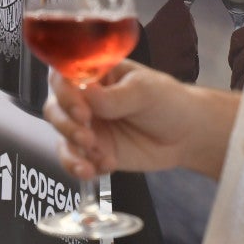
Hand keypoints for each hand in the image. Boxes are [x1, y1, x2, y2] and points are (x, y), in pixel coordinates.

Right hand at [42, 61, 201, 178]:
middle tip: (88, 138)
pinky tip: (104, 167)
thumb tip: (88, 96)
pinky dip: (82, 167)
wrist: (187, 135)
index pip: (63, 77)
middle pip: (55, 109)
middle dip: (66, 125)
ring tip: (94, 161)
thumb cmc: (167, 101)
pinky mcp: (93, 152)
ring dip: (72, 151)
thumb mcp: (145, 91)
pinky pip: (75, 160)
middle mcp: (84, 100)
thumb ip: (116, 96)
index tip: (82, 110)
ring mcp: (87, 127)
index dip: (64, 93)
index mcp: (94, 76)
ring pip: (61, 137)